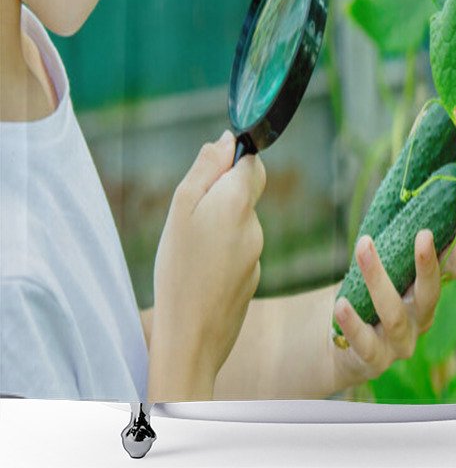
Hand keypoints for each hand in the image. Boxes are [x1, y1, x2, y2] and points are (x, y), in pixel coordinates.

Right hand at [149, 130, 265, 397]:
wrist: (191, 337)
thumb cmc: (178, 269)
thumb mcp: (181, 210)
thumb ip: (205, 170)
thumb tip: (226, 140)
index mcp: (239, 202)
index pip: (252, 162)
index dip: (231, 161)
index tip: (207, 176)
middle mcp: (256, 225)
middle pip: (246, 192)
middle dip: (221, 196)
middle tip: (190, 218)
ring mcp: (257, 252)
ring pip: (240, 223)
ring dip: (220, 226)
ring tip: (190, 251)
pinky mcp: (253, 276)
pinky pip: (239, 251)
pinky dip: (223, 253)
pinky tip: (200, 271)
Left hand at [330, 227, 455, 386]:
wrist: (342, 345)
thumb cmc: (368, 296)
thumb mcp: (387, 272)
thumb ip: (398, 247)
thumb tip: (405, 197)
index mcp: (428, 293)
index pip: (452, 271)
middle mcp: (421, 319)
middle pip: (430, 293)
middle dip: (428, 264)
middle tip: (424, 234)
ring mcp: (401, 342)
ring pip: (394, 314)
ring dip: (378, 279)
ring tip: (363, 245)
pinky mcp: (375, 360)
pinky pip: (365, 342)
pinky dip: (353, 323)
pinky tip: (341, 304)